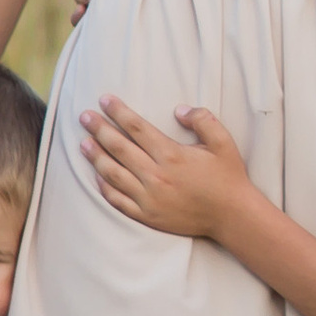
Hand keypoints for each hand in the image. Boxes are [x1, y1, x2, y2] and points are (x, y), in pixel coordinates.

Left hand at [84, 95, 253, 242]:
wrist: (232, 216)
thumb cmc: (228, 177)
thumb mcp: (223, 142)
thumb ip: (202, 120)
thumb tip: (179, 110)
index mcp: (171, 154)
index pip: (136, 127)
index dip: (118, 112)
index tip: (104, 99)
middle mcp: (156, 175)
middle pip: (119, 147)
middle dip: (99, 129)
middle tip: (84, 116)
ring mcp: (149, 197)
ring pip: (113, 174)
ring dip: (96, 157)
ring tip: (84, 143)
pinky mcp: (147, 215)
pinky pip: (118, 200)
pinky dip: (104, 187)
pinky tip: (97, 176)